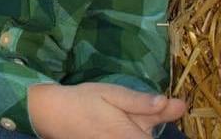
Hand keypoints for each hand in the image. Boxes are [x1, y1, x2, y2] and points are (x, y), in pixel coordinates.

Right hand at [27, 82, 185, 138]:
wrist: (53, 115)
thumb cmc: (83, 101)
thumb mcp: (111, 94)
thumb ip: (140, 102)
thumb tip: (171, 103)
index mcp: (132, 137)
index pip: (158, 138)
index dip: (169, 118)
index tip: (174, 106)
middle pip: (148, 138)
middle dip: (150, 122)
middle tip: (152, 105)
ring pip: (139, 138)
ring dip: (139, 129)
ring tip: (123, 114)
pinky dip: (129, 132)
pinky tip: (119, 124)